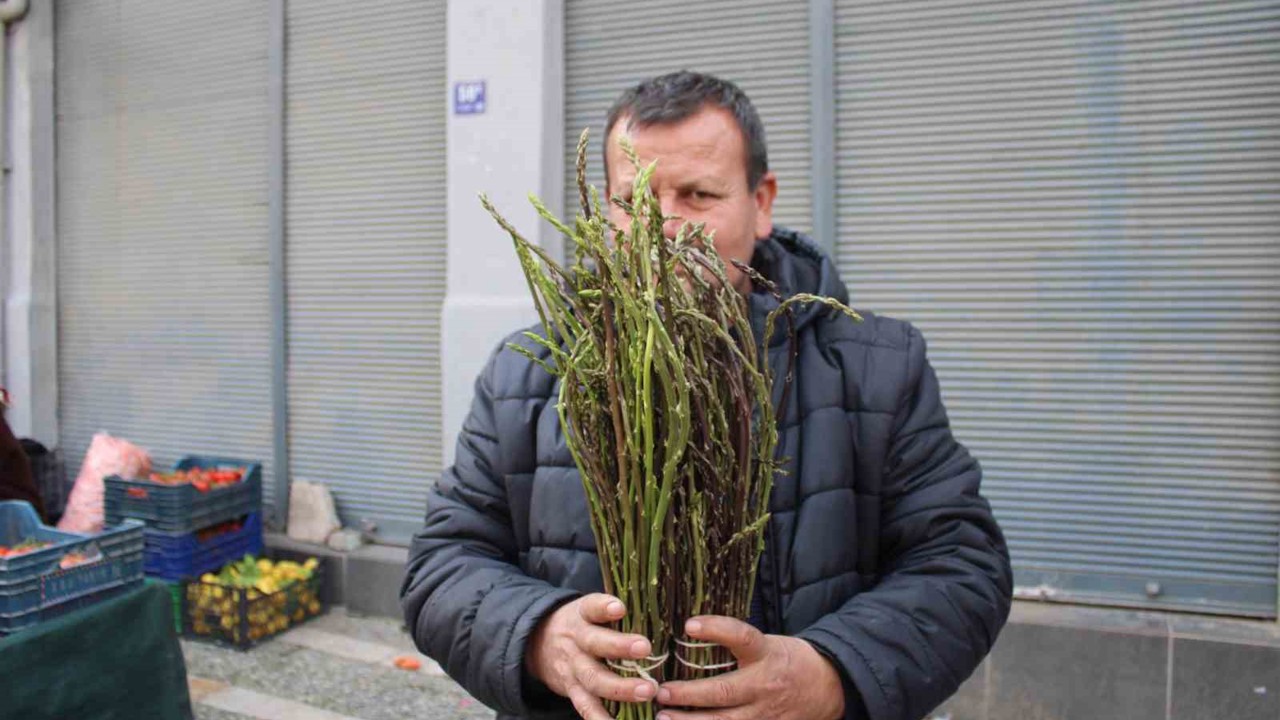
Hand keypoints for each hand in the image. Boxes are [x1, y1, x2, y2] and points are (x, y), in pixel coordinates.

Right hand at [525, 593, 659, 719]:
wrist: (539, 644)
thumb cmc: (582, 624)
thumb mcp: (590, 610)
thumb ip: (614, 611)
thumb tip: (659, 607)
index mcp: (582, 616)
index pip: (591, 607)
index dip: (604, 607)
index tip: (620, 608)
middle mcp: (576, 642)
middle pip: (594, 643)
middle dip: (619, 647)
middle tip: (645, 648)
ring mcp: (573, 668)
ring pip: (594, 679)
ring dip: (620, 688)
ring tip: (648, 691)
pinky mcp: (573, 691)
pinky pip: (587, 707)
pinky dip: (602, 718)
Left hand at [656, 616, 844, 719]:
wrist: (827, 687)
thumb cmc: (786, 660)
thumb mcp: (767, 643)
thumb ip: (737, 644)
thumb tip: (689, 633)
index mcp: (766, 654)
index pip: (741, 637)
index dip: (716, 628)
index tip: (689, 624)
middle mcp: (764, 684)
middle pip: (724, 691)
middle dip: (689, 693)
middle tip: (662, 691)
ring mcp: (764, 713)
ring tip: (663, 717)